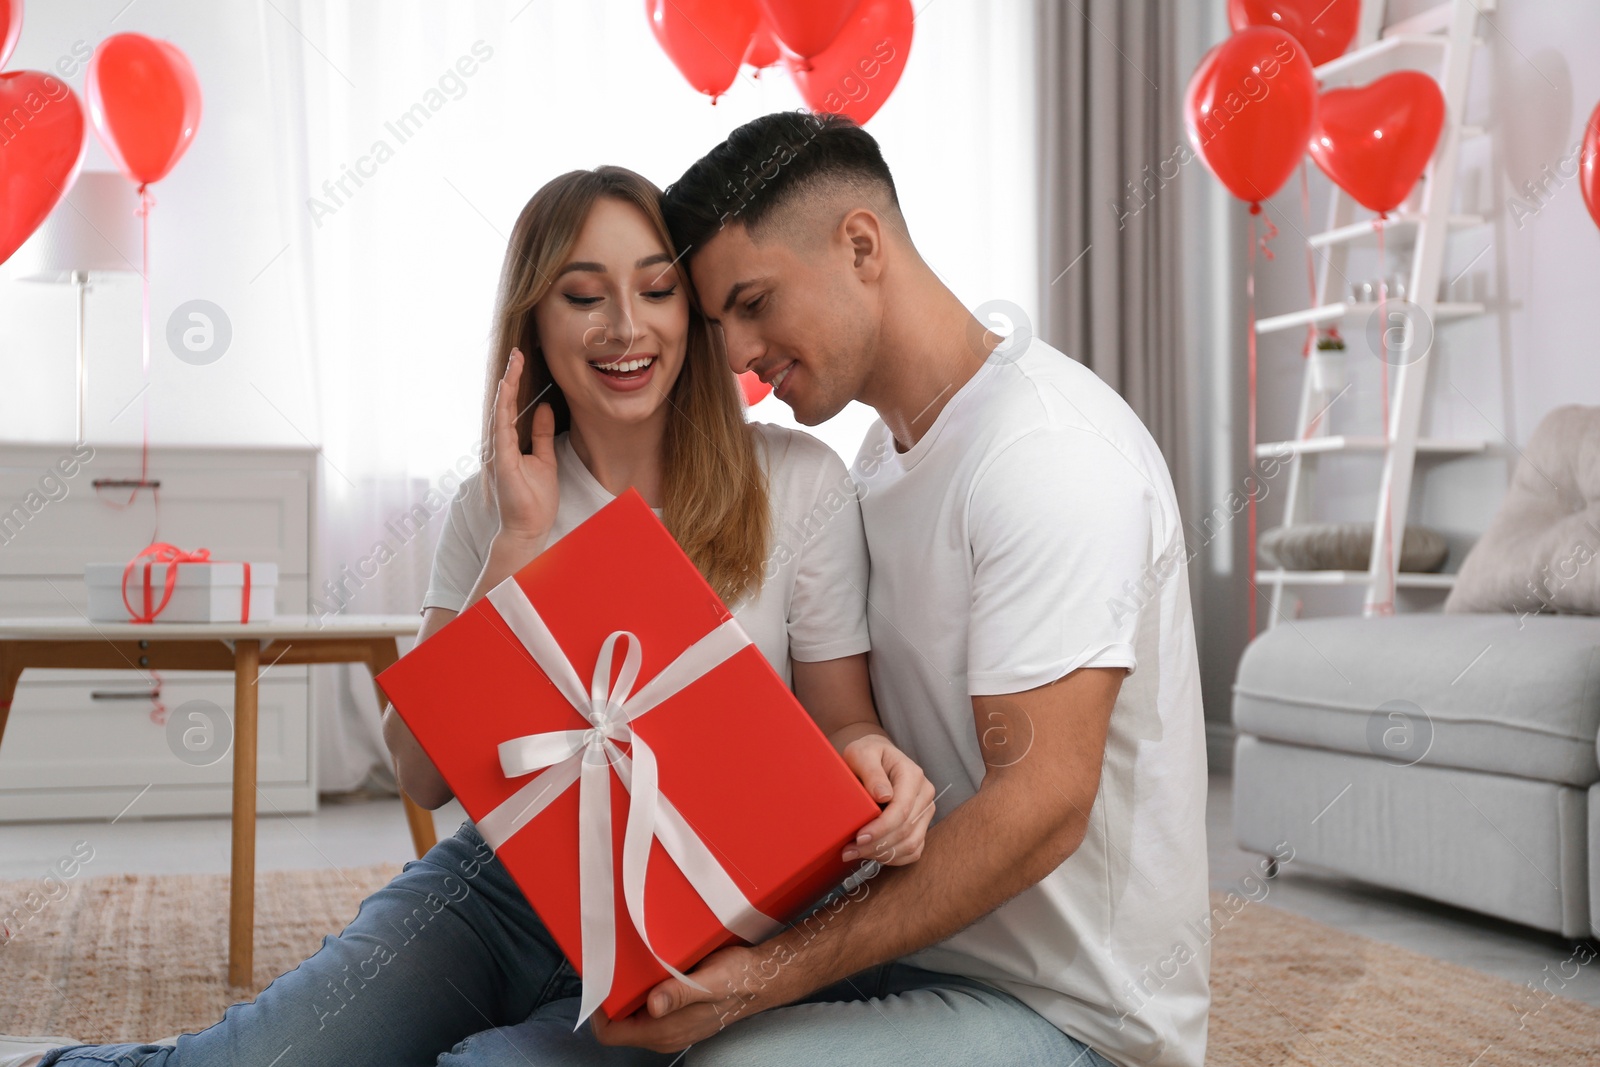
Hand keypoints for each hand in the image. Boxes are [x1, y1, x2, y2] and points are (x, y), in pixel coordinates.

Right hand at [487, 347, 557, 549]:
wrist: (529, 527)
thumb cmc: (535, 499)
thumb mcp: (545, 459)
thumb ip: (542, 434)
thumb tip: (545, 408)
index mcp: (511, 444)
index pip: (513, 408)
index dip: (517, 384)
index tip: (523, 361)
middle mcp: (501, 444)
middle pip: (504, 404)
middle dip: (511, 377)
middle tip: (517, 353)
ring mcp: (499, 451)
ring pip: (502, 410)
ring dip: (507, 385)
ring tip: (514, 362)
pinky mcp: (502, 459)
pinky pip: (502, 427)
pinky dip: (504, 406)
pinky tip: (507, 388)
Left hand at [591, 944, 769, 1051]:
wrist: (762, 979)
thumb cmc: (738, 978)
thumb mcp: (708, 982)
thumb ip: (679, 994)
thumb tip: (653, 1005)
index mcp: (664, 1031)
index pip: (611, 1033)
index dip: (598, 1011)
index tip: (596, 981)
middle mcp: (664, 1034)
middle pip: (618, 1023)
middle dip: (611, 997)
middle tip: (610, 964)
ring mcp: (670, 1026)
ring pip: (632, 1014)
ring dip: (627, 991)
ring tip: (628, 963)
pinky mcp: (678, 1015)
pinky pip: (648, 1007)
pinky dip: (641, 990)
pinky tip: (649, 968)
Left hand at [840, 734, 935, 865]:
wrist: (876, 757)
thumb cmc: (867, 754)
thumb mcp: (862, 754)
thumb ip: (872, 772)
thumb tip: (884, 796)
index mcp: (912, 775)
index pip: (902, 809)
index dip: (881, 828)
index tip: (859, 838)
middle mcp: (924, 793)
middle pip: (906, 830)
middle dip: (876, 845)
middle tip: (848, 851)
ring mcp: (925, 810)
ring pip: (911, 844)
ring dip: (882, 854)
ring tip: (855, 854)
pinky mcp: (921, 824)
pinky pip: (913, 850)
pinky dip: (893, 857)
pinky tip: (872, 855)